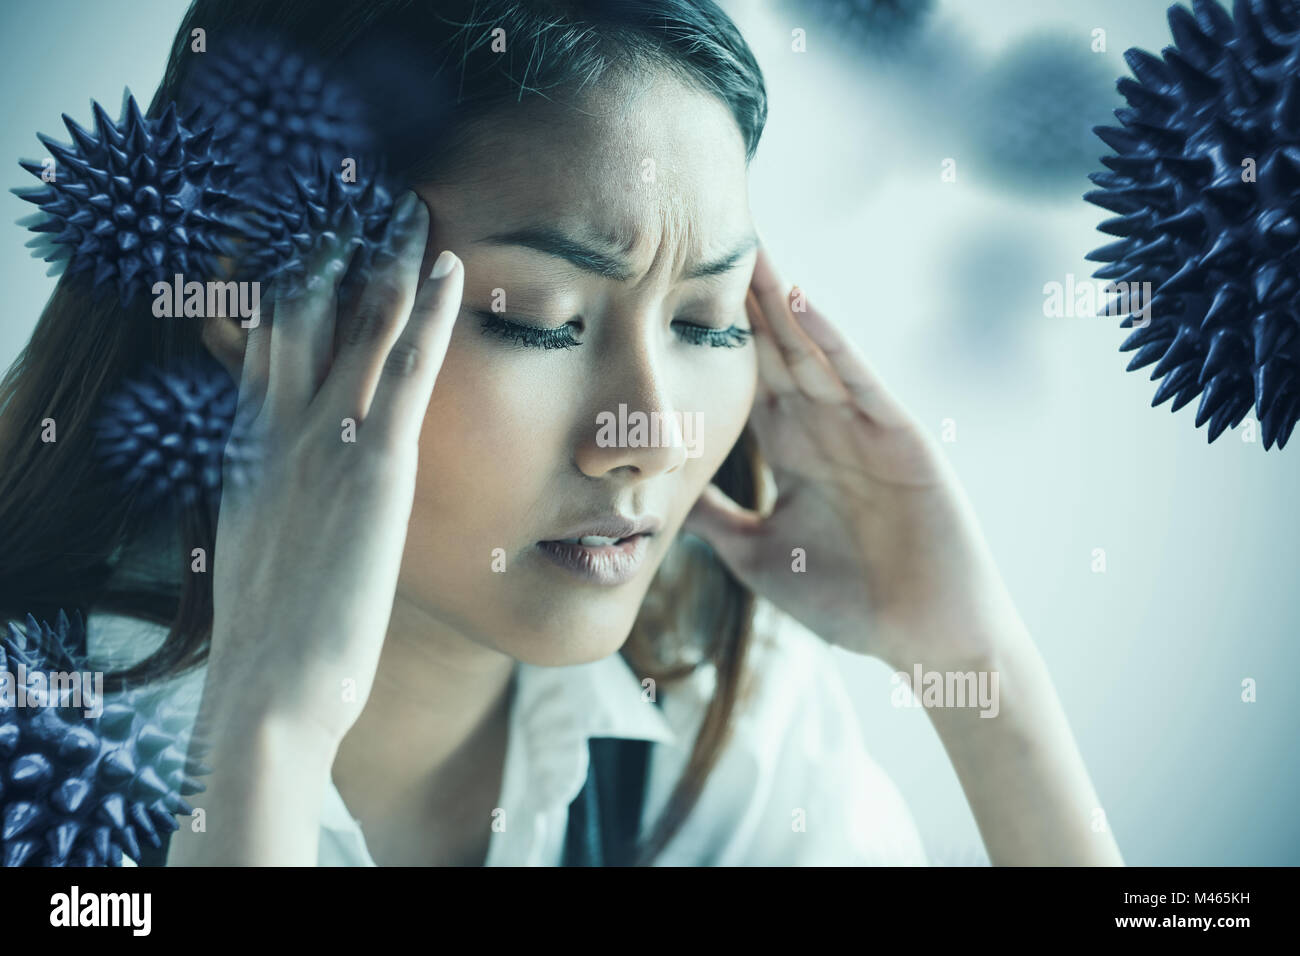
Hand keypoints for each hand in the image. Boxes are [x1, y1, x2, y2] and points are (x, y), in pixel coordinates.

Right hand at [198, 192, 462, 749]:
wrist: (271, 683)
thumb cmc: (273, 630)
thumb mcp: (259, 542)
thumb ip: (274, 491)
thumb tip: (290, 476)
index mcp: (250, 442)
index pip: (269, 337)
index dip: (290, 281)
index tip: (311, 237)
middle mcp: (281, 423)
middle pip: (306, 308)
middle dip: (331, 248)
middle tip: (357, 195)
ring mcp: (327, 437)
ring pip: (361, 322)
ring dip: (388, 259)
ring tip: (412, 207)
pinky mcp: (377, 463)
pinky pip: (410, 367)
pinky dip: (430, 312)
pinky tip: (450, 267)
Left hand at [684, 245, 1025, 670]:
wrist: (923, 637)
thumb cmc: (849, 600)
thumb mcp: (757, 554)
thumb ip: (714, 519)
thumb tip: (660, 496)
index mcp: (791, 449)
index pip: (743, 379)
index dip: (710, 337)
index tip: (669, 290)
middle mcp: (823, 426)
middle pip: (772, 349)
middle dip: (741, 298)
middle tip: (702, 237)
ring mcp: (861, 426)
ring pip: (811, 350)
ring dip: (780, 299)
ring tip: (746, 245)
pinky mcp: (899, 435)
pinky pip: (858, 378)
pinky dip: (830, 340)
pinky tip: (799, 302)